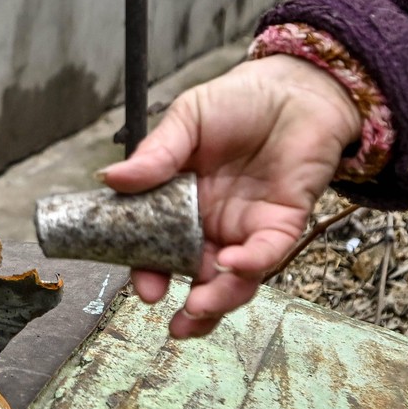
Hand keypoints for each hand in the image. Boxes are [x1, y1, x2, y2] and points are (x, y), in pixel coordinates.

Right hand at [98, 54, 361, 337]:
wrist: (296, 87)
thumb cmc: (239, 101)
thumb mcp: (186, 121)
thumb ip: (155, 154)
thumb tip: (111, 178)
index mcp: (180, 203)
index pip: (160, 248)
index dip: (150, 271)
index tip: (145, 288)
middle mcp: (213, 223)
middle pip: (198, 274)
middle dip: (191, 306)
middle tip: (176, 322)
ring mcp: (248, 226)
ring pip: (235, 277)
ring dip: (219, 299)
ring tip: (198, 310)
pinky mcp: (283, 222)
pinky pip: (267, 252)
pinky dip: (250, 264)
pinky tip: (231, 265)